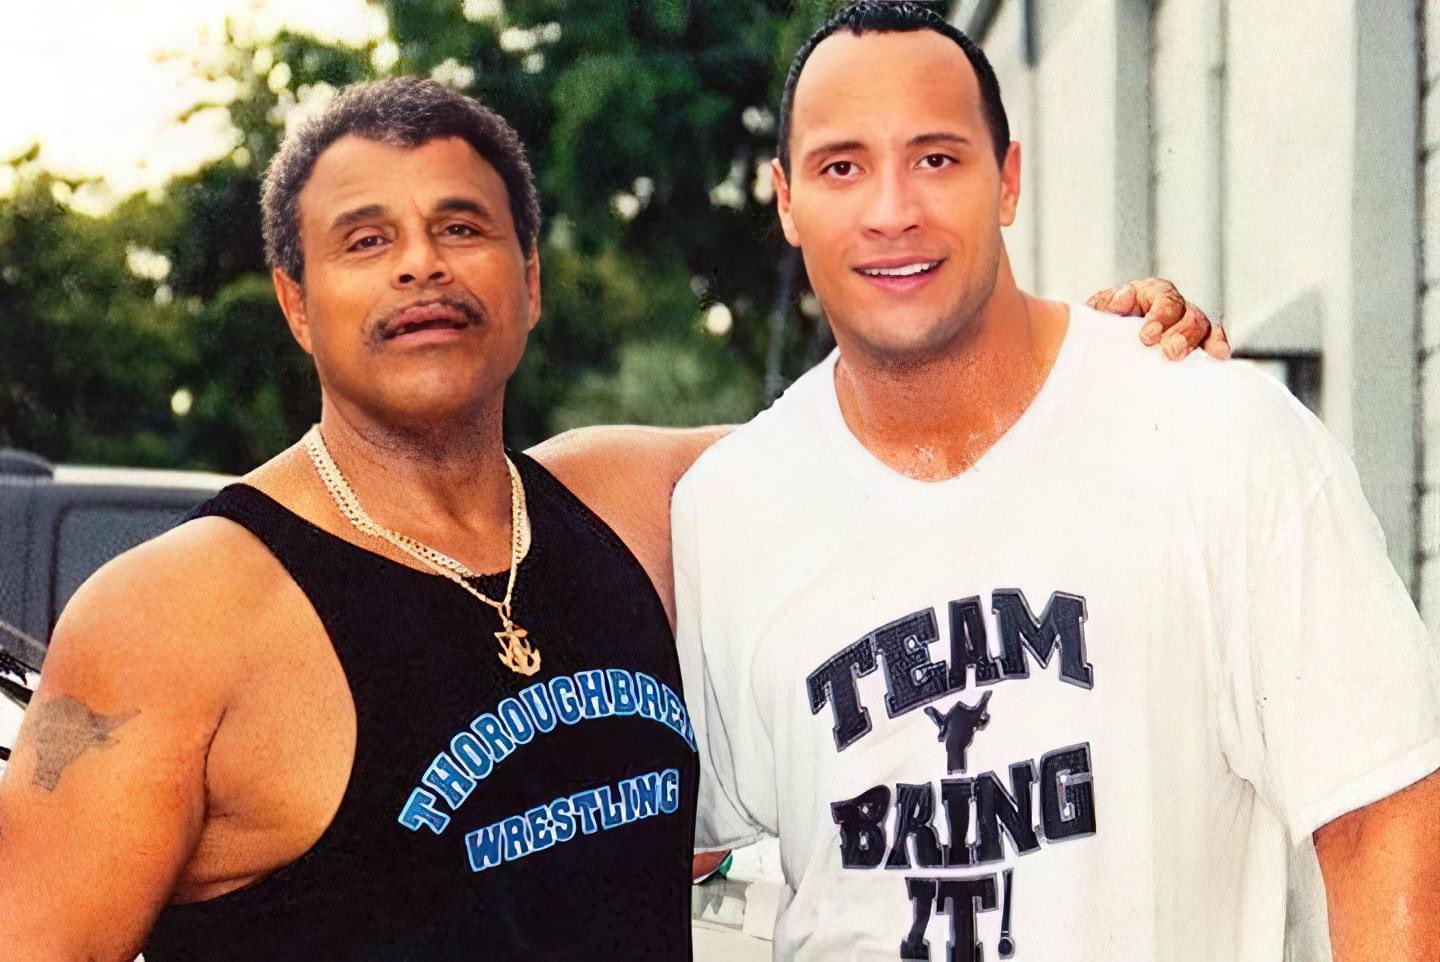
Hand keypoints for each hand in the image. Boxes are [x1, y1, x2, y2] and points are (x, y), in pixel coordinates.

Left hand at [1087, 278, 1230, 359]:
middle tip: (1169, 352)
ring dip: (1196, 343)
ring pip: (1201, 326)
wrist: (1106, 341)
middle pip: (1188, 314)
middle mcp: (1175, 305)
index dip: (1160, 317)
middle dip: (1180, 334)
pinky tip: (1219, 357)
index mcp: (1152, 292)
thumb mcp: (1099, 310)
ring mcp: (1187, 323)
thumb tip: (1124, 296)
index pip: (1164, 299)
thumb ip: (1108, 303)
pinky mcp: (1195, 342)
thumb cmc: (1105, 322)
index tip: (1147, 337)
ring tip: (1186, 358)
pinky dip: (1216, 346)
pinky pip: (1212, 340)